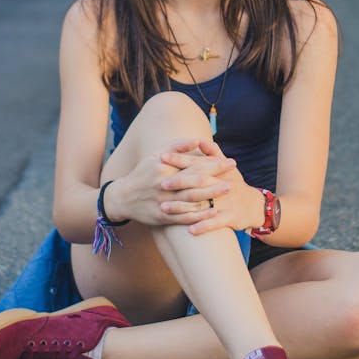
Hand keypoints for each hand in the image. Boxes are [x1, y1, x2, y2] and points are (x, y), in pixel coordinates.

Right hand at [110, 139, 231, 226]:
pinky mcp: (163, 217)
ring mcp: (164, 202)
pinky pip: (184, 217)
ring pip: (192, 199)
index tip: (229, 161)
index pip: (194, 164)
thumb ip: (177, 146)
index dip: (213, 163)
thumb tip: (198, 140)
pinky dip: (200, 215)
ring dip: (212, 195)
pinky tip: (214, 212)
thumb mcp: (156, 155)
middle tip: (234, 174)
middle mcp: (165, 185)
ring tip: (229, 189)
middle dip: (217, 177)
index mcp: (165, 168)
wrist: (123, 198)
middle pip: (196, 181)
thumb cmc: (143, 173)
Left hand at [166, 139, 261, 235]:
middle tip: (161, 183)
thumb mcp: (225, 166)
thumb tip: (199, 140)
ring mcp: (227, 201)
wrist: (252, 205)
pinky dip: (204, 226)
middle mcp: (222, 184)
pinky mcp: (231, 216)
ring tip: (164, 207)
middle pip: (198, 181)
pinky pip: (216, 223)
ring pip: (203, 203)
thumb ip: (212, 152)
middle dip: (179, 182)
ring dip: (182, 207)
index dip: (180, 159)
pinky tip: (190, 230)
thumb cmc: (232, 183)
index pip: (197, 163)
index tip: (162, 156)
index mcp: (218, 171)